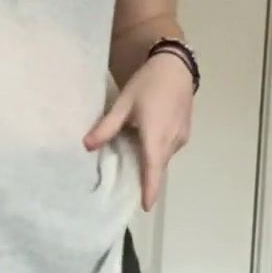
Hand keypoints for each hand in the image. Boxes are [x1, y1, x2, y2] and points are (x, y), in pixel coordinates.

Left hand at [83, 52, 193, 211]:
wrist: (175, 66)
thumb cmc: (148, 83)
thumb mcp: (123, 104)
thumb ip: (107, 127)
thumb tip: (86, 146)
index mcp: (156, 135)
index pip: (153, 169)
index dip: (150, 189)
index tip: (145, 207)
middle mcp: (171, 140)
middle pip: (158, 167)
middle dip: (146, 179)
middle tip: (128, 187)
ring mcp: (181, 137)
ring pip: (164, 159)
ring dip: (151, 164)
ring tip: (133, 162)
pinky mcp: (184, 133)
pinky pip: (169, 150)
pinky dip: (157, 153)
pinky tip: (145, 145)